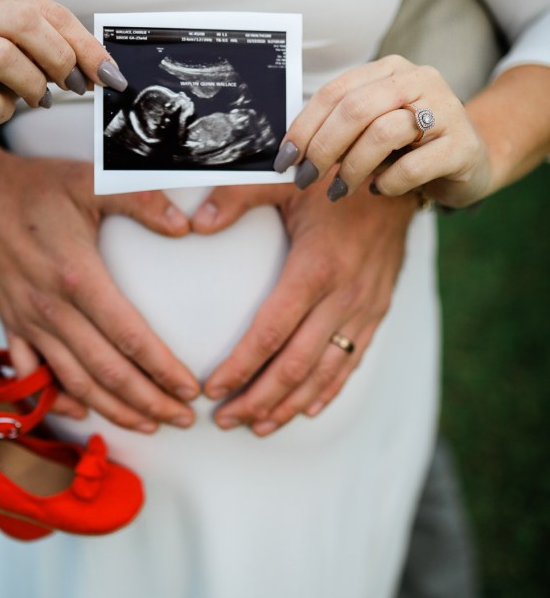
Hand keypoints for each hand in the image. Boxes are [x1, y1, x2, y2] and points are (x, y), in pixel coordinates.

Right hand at [0, 0, 126, 137]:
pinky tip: (1, 108)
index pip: (47, 10)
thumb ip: (56, 48)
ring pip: (4, 57)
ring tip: (36, 97)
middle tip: (73, 85)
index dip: (85, 44)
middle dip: (60, 58)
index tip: (110, 74)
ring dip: (34, 85)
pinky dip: (6, 111)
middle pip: (23, 22)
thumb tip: (104, 70)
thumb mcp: (20, 48)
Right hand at [0, 132, 199, 430]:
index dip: (163, 369)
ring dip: (112, 409)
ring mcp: (27, 321)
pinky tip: (80, 411)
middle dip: (148, 402)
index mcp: (77, 277)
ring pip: (73, 381)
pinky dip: (54, 398)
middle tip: (183, 419)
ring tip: (147, 424)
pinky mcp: (9, 323)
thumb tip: (184, 225)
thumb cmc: (37, 186)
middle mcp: (51, 309)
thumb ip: (140, 200)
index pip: (130, 337)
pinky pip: (29, 375)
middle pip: (106, 371)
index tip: (191, 388)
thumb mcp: (91, 180)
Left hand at [192, 178, 416, 434]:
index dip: (240, 366)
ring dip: (290, 404)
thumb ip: (237, 196)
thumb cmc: (336, 170)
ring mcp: (366, 305)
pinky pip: (353, 359)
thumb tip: (195, 223)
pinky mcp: (379, 308)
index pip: (271, 331)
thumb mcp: (285, 174)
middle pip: (296, 364)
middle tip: (225, 421)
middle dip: (258, 398)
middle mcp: (345, 294)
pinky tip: (306, 409)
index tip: (212, 389)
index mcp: (317, 266)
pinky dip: (329, 390)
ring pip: (326, 371)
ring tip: (257, 426)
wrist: (401, 170)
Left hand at [274, 55, 490, 208]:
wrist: (473, 159)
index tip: (285, 160)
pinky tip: (381, 189)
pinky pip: (413, 167)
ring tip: (339, 190)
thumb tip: (292, 154)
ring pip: (383, 134)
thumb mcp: (372, 129)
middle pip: (356, 110)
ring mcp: (444, 110)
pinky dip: (387, 184)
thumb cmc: (411, 146)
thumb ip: (339, 131)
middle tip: (306, 180)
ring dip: (351, 169)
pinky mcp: (461, 145)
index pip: (335, 92)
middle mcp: (419, 80)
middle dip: (322, 149)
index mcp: (390, 70)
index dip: (304, 127)